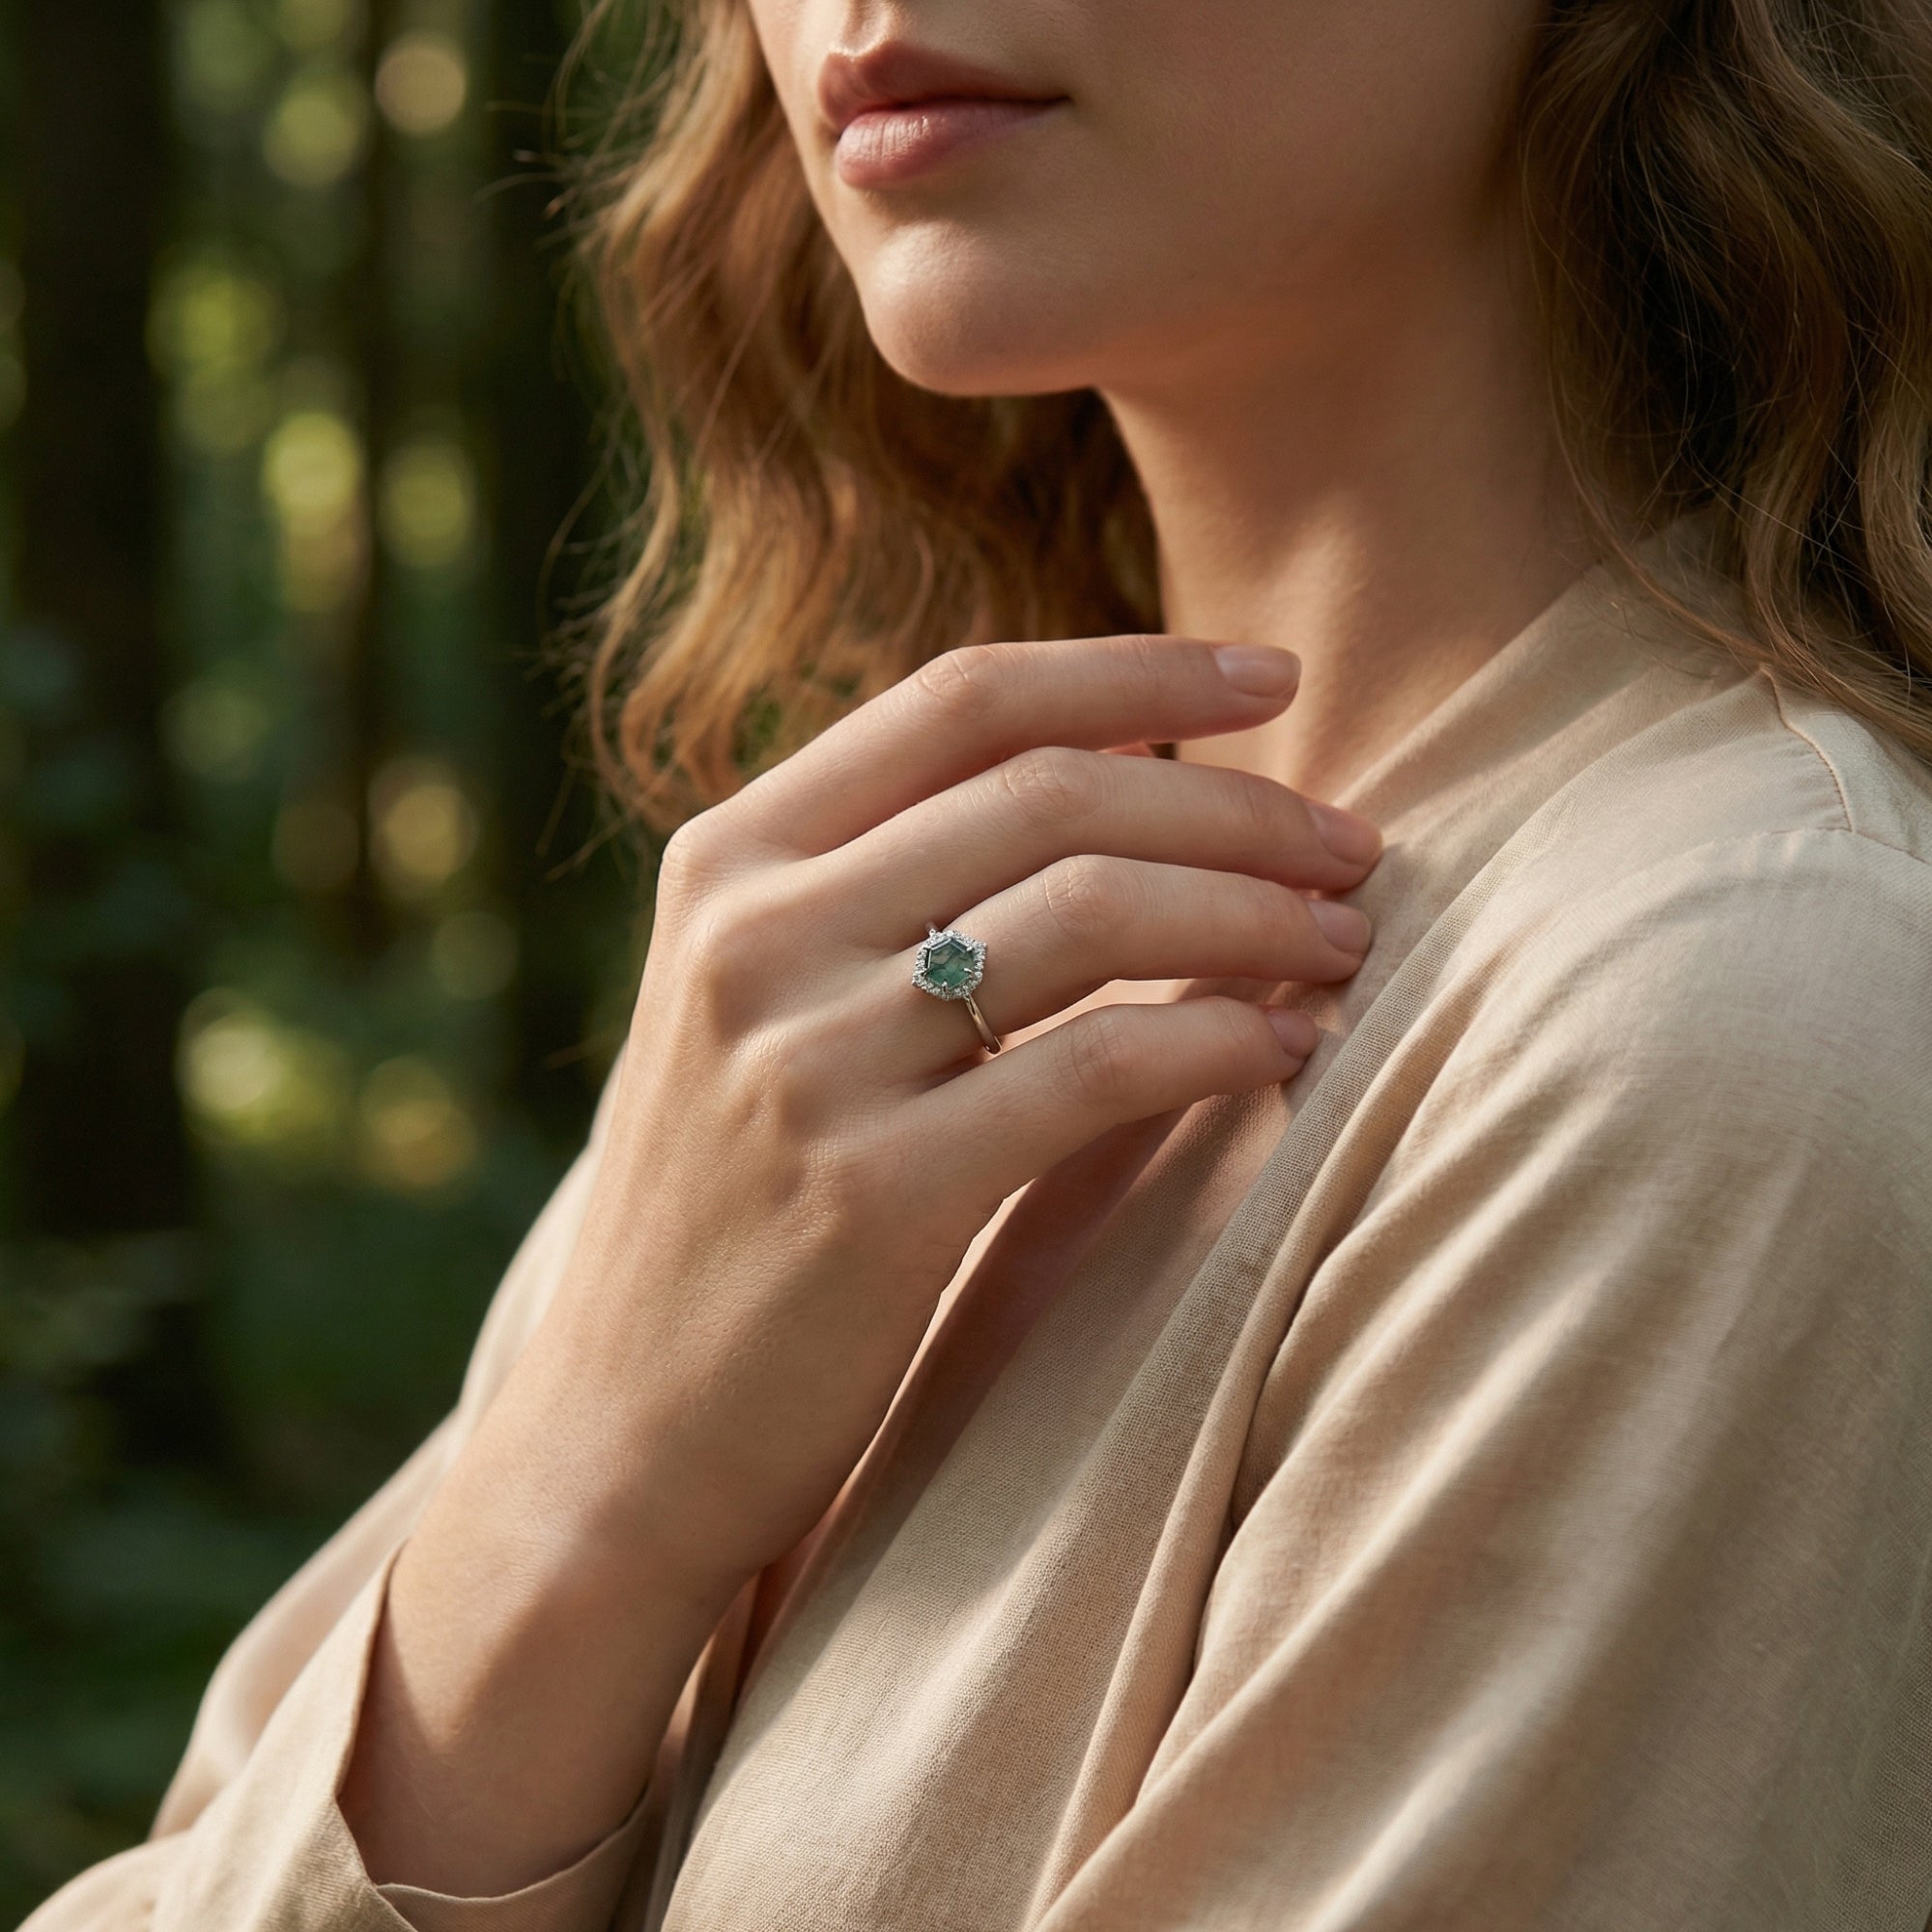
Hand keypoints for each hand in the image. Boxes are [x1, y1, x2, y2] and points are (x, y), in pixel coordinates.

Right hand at [342, 634, 1379, 1895]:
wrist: (619, 1437)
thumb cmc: (730, 1209)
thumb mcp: (760, 1005)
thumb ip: (884, 888)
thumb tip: (1117, 780)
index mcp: (729, 860)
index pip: (966, 700)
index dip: (1140, 670)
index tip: (1274, 674)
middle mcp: (756, 933)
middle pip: (1053, 793)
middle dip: (1237, 804)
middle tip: (1351, 847)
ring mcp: (806, 1060)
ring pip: (1093, 912)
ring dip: (1257, 917)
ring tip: (1347, 943)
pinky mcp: (874, 1193)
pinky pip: (1099, 1069)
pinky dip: (1222, 1043)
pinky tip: (1289, 1052)